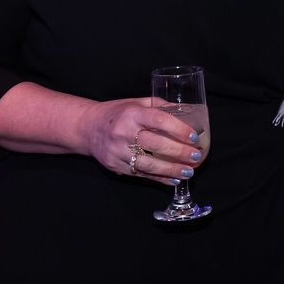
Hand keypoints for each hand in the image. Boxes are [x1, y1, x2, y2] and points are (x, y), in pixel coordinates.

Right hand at [75, 97, 203, 185]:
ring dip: (171, 170)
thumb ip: (159, 106)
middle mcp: (123, 132)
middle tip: (196, 156)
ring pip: (148, 164)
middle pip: (155, 145)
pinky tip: (174, 179)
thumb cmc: (117, 113)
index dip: (179, 129)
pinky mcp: (115, 165)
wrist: (87, 128)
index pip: (159, 120)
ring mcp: (117, 151)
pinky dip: (159, 179)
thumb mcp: (136, 103)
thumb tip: (188, 111)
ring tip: (189, 172)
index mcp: (132, 114)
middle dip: (179, 152)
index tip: (194, 137)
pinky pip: (140, 174)